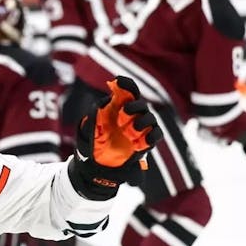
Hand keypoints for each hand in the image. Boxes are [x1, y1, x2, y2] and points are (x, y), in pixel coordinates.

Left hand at [68, 76, 162, 199]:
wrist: (97, 163)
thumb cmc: (93, 141)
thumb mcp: (90, 127)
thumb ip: (96, 114)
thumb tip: (103, 103)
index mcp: (119, 107)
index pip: (128, 90)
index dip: (126, 84)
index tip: (118, 82)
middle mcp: (132, 115)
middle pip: (141, 104)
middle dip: (134, 108)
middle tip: (122, 117)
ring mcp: (140, 128)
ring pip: (150, 119)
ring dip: (141, 124)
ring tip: (129, 134)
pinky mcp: (146, 142)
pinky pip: (156, 135)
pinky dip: (150, 137)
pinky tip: (139, 143)